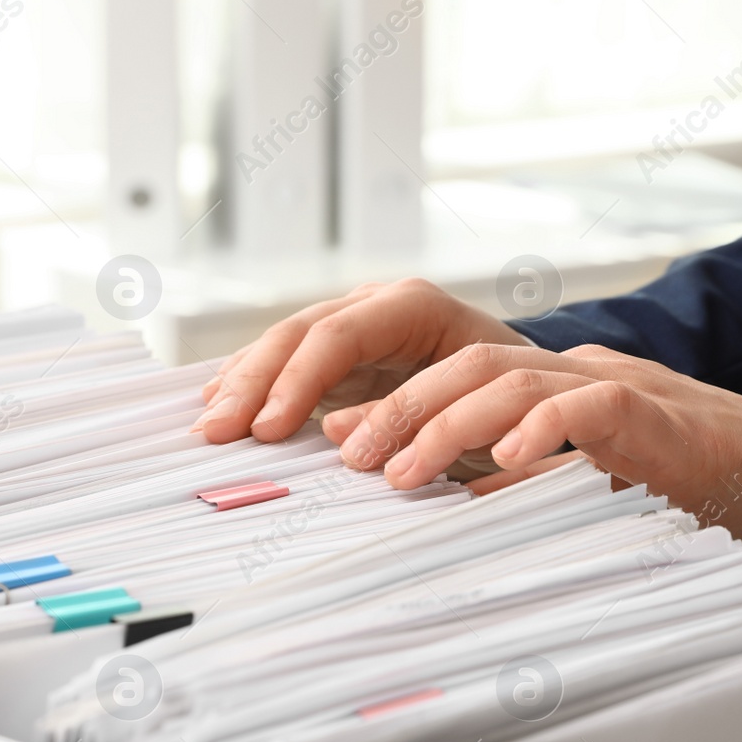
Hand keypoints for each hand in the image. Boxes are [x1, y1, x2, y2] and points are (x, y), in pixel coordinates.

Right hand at [192, 279, 529, 443]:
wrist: (534, 385)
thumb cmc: (511, 399)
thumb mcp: (476, 409)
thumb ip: (410, 417)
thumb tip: (335, 436)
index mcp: (415, 306)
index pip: (338, 335)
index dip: (296, 381)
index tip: (267, 429)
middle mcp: (378, 304)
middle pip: (299, 332)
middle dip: (253, 382)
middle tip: (217, 431)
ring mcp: (356, 322)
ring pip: (284, 342)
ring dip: (241, 382)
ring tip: (207, 422)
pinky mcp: (342, 352)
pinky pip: (287, 358)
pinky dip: (252, 379)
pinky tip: (216, 401)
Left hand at [323, 343, 741, 541]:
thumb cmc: (665, 487)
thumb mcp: (565, 480)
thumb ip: (494, 467)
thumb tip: (409, 468)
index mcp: (546, 387)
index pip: (454, 376)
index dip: (393, 401)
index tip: (337, 439)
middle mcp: (572, 374)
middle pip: (470, 365)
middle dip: (402, 407)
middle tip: (352, 457)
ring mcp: (614, 387)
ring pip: (516, 378)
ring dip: (450, 423)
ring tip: (404, 471)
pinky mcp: (653, 416)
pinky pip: (589, 410)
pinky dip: (542, 430)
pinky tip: (502, 467)